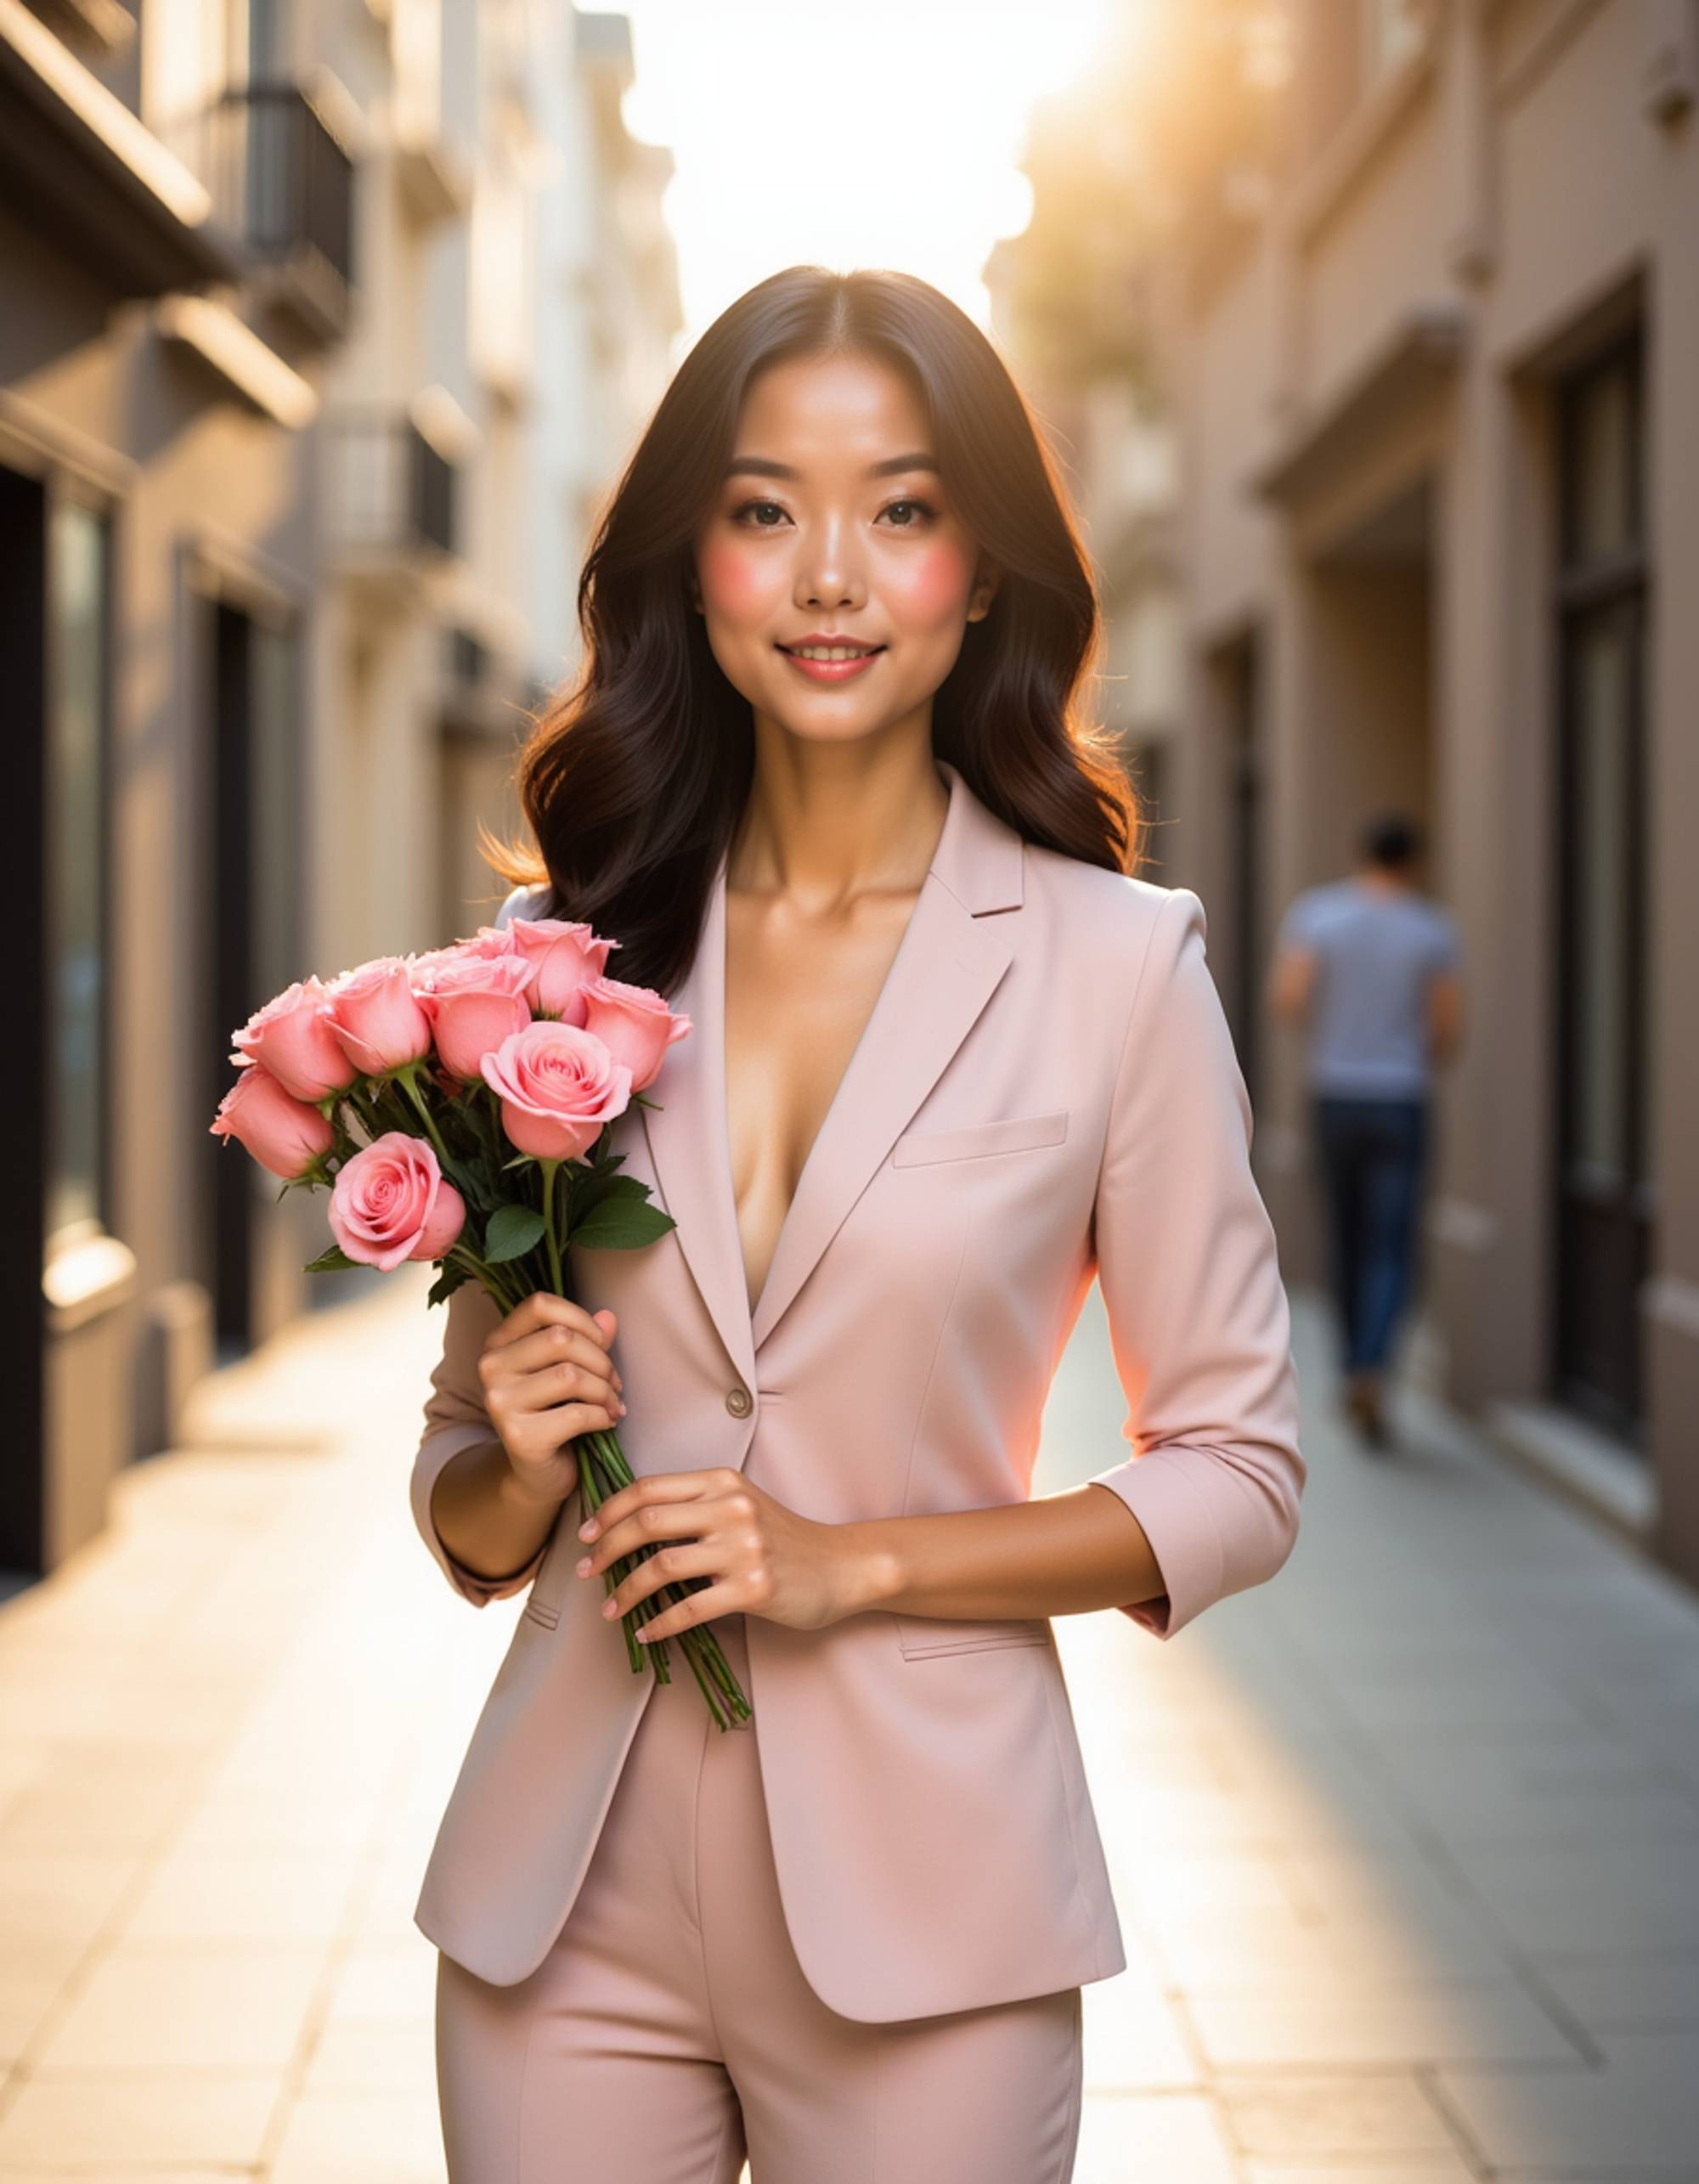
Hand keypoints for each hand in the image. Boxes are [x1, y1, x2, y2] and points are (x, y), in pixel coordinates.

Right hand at [478, 1292, 625, 1506]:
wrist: (536, 1475)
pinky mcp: (519, 1436)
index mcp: (499, 1342)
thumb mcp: (566, 1369)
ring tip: (612, 1403)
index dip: (580, 1319)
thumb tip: (609, 1317)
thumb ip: (586, 1340)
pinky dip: (602, 1416)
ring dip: (604, 1391)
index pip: (540, 1305)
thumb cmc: (554, 1412)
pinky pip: (577, 1413)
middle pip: (561, 1339)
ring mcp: (501, 1403)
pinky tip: (606, 1422)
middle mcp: (491, 1368)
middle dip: (601, 1360)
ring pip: (571, 1375)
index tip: (600, 1344)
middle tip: (614, 1382)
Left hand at [575, 1468, 848, 1641]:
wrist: (840, 1566)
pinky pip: (690, 1609)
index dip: (609, 1511)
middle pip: (647, 1523)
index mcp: (722, 1482)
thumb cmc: (784, 1538)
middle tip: (587, 1570)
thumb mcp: (742, 1504)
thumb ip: (696, 1505)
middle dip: (606, 1549)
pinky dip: (659, 1624)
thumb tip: (631, 1523)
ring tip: (610, 1609)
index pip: (649, 1488)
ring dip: (626, 1592)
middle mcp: (731, 1508)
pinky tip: (645, 1632)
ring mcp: (744, 1548)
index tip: (586, 1534)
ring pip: (662, 1567)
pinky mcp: (754, 1588)